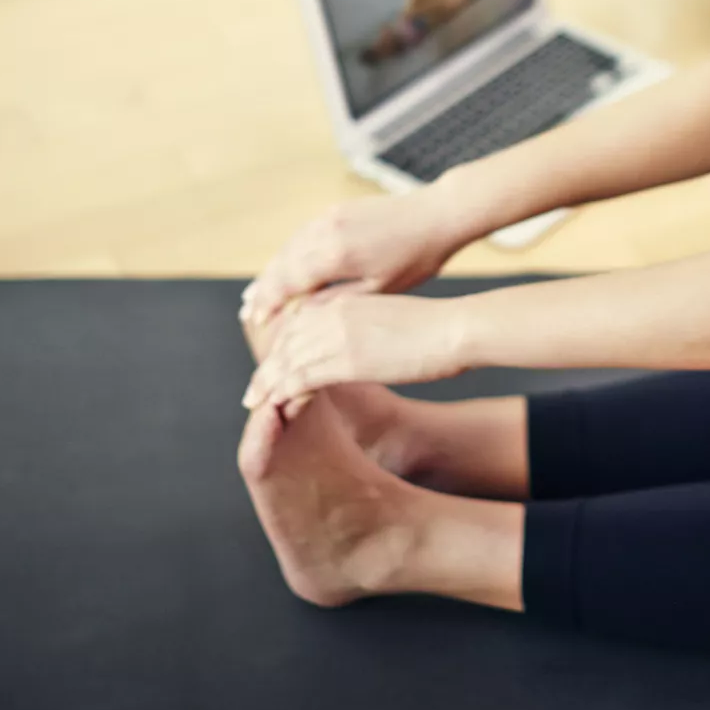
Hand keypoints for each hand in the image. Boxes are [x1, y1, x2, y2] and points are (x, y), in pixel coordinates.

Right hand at [240, 191, 462, 330]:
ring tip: (258, 293)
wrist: (437, 214)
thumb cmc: (416, 259)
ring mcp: (330, 215)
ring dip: (272, 270)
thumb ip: (336, 301)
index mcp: (335, 254)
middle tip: (247, 312)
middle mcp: (326, 230)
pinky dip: (289, 253)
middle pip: (282, 263)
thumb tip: (300, 315)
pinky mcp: (338, 209)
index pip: (289, 282)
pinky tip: (286, 267)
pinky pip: (303, 234)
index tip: (257, 322)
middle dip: (263, 289)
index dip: (270, 304)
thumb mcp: (378, 289)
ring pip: (290, 247)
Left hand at [242, 292, 465, 417]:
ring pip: (288, 361)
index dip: (280, 346)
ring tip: (254, 404)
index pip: (298, 322)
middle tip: (253, 390)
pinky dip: (285, 394)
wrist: (455, 328)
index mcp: (345, 302)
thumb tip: (356, 343)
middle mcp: (334, 314)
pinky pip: (303, 378)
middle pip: (286, 342)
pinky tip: (277, 407)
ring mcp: (338, 335)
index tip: (271, 364)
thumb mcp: (388, 318)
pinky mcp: (346, 361)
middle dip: (268, 367)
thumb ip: (363, 326)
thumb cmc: (434, 327)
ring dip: (267, 383)